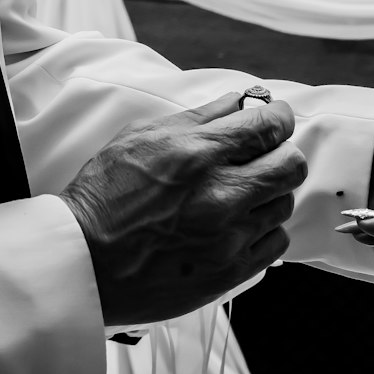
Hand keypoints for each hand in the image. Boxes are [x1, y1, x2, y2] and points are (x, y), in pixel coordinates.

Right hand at [60, 92, 306, 326]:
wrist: (81, 263)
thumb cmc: (104, 197)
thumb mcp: (141, 138)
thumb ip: (199, 118)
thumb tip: (240, 102)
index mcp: (198, 155)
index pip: (270, 127)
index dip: (280, 118)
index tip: (275, 121)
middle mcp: (221, 196)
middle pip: (291, 166)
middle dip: (281, 154)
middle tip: (262, 157)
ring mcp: (229, 238)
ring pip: (283, 204)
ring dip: (268, 195)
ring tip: (238, 197)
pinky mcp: (229, 271)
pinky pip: (275, 243)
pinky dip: (263, 231)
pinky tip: (237, 227)